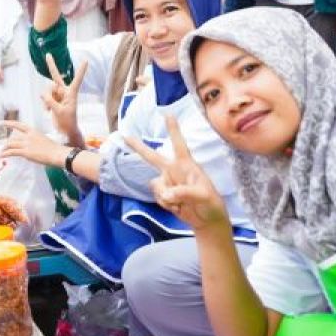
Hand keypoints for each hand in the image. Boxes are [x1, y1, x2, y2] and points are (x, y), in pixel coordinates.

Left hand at [0, 119, 67, 167]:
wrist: (57, 154)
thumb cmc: (54, 149)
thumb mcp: (43, 140)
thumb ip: (35, 141)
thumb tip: (31, 145)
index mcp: (33, 131)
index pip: (18, 125)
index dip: (8, 123)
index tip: (0, 123)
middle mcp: (28, 136)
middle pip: (13, 138)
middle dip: (6, 143)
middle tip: (3, 147)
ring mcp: (26, 144)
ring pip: (10, 144)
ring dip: (4, 149)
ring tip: (1, 152)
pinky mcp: (25, 152)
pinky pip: (12, 152)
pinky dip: (5, 153)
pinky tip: (1, 155)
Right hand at [42, 54, 86, 140]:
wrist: (65, 131)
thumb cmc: (68, 122)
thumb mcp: (59, 112)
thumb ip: (50, 101)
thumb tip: (42, 93)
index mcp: (71, 94)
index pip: (77, 80)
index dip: (81, 70)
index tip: (86, 60)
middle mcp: (64, 92)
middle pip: (56, 77)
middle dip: (51, 66)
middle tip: (47, 54)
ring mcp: (57, 96)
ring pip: (47, 90)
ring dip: (46, 100)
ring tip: (49, 110)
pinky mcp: (52, 100)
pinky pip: (44, 97)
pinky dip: (44, 103)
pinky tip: (47, 111)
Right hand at [124, 115, 230, 232]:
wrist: (206, 221)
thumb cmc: (211, 204)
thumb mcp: (204, 196)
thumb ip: (185, 193)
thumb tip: (167, 194)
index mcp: (186, 165)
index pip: (179, 144)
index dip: (173, 130)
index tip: (168, 114)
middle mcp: (174, 170)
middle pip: (152, 156)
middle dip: (138, 147)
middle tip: (124, 136)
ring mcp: (168, 182)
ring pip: (156, 185)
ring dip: (166, 197)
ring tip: (181, 204)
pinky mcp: (164, 195)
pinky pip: (157, 197)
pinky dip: (166, 205)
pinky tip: (178, 208)